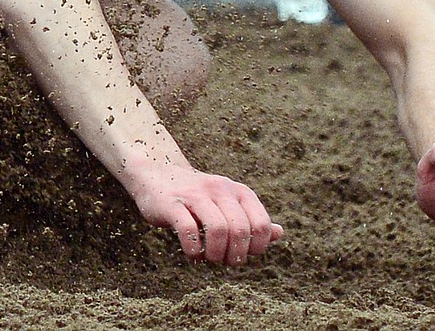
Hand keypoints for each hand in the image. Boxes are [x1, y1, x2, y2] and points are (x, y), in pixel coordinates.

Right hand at [124, 163, 282, 265]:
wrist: (156, 174)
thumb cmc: (196, 197)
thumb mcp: (227, 203)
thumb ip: (251, 219)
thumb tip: (278, 233)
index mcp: (237, 191)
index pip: (260, 225)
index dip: (255, 248)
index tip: (242, 254)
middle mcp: (219, 190)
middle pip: (240, 230)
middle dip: (235, 254)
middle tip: (224, 260)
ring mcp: (195, 195)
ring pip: (218, 230)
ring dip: (215, 254)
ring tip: (209, 258)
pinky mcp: (172, 204)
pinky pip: (189, 230)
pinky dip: (194, 250)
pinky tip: (192, 253)